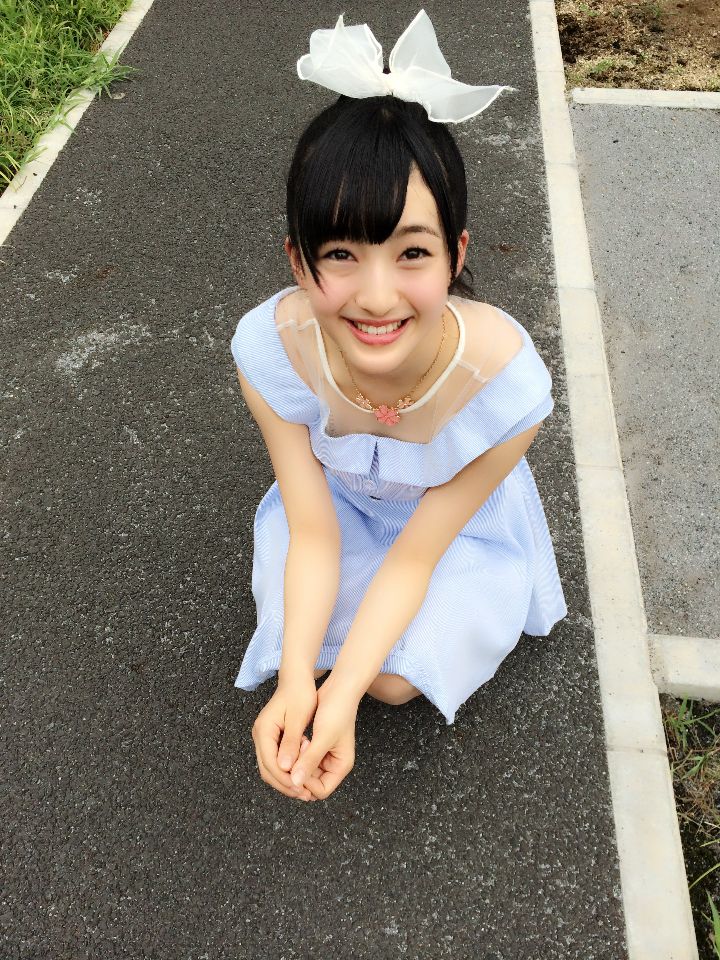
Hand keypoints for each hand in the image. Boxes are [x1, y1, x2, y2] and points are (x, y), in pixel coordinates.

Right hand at [251, 676, 323, 801]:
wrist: (296, 678)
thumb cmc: (300, 694)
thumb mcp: (299, 718)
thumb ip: (292, 743)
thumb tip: (286, 768)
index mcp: (264, 730)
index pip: (270, 763)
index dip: (285, 779)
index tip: (301, 789)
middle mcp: (259, 735)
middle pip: (266, 769)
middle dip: (284, 784)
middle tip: (304, 794)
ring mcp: (263, 736)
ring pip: (270, 766)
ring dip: (286, 779)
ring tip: (305, 788)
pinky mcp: (271, 737)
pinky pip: (275, 759)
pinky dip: (287, 769)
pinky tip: (302, 772)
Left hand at [288, 685, 357, 800]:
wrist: (339, 689)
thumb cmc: (337, 711)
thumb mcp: (324, 737)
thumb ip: (310, 760)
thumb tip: (295, 783)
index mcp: (341, 766)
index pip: (320, 791)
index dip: (305, 785)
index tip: (294, 769)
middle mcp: (333, 765)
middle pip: (310, 784)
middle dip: (299, 773)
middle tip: (294, 754)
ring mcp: (324, 756)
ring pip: (304, 771)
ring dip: (296, 762)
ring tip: (299, 742)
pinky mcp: (316, 747)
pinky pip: (302, 759)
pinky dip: (297, 752)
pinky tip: (297, 739)